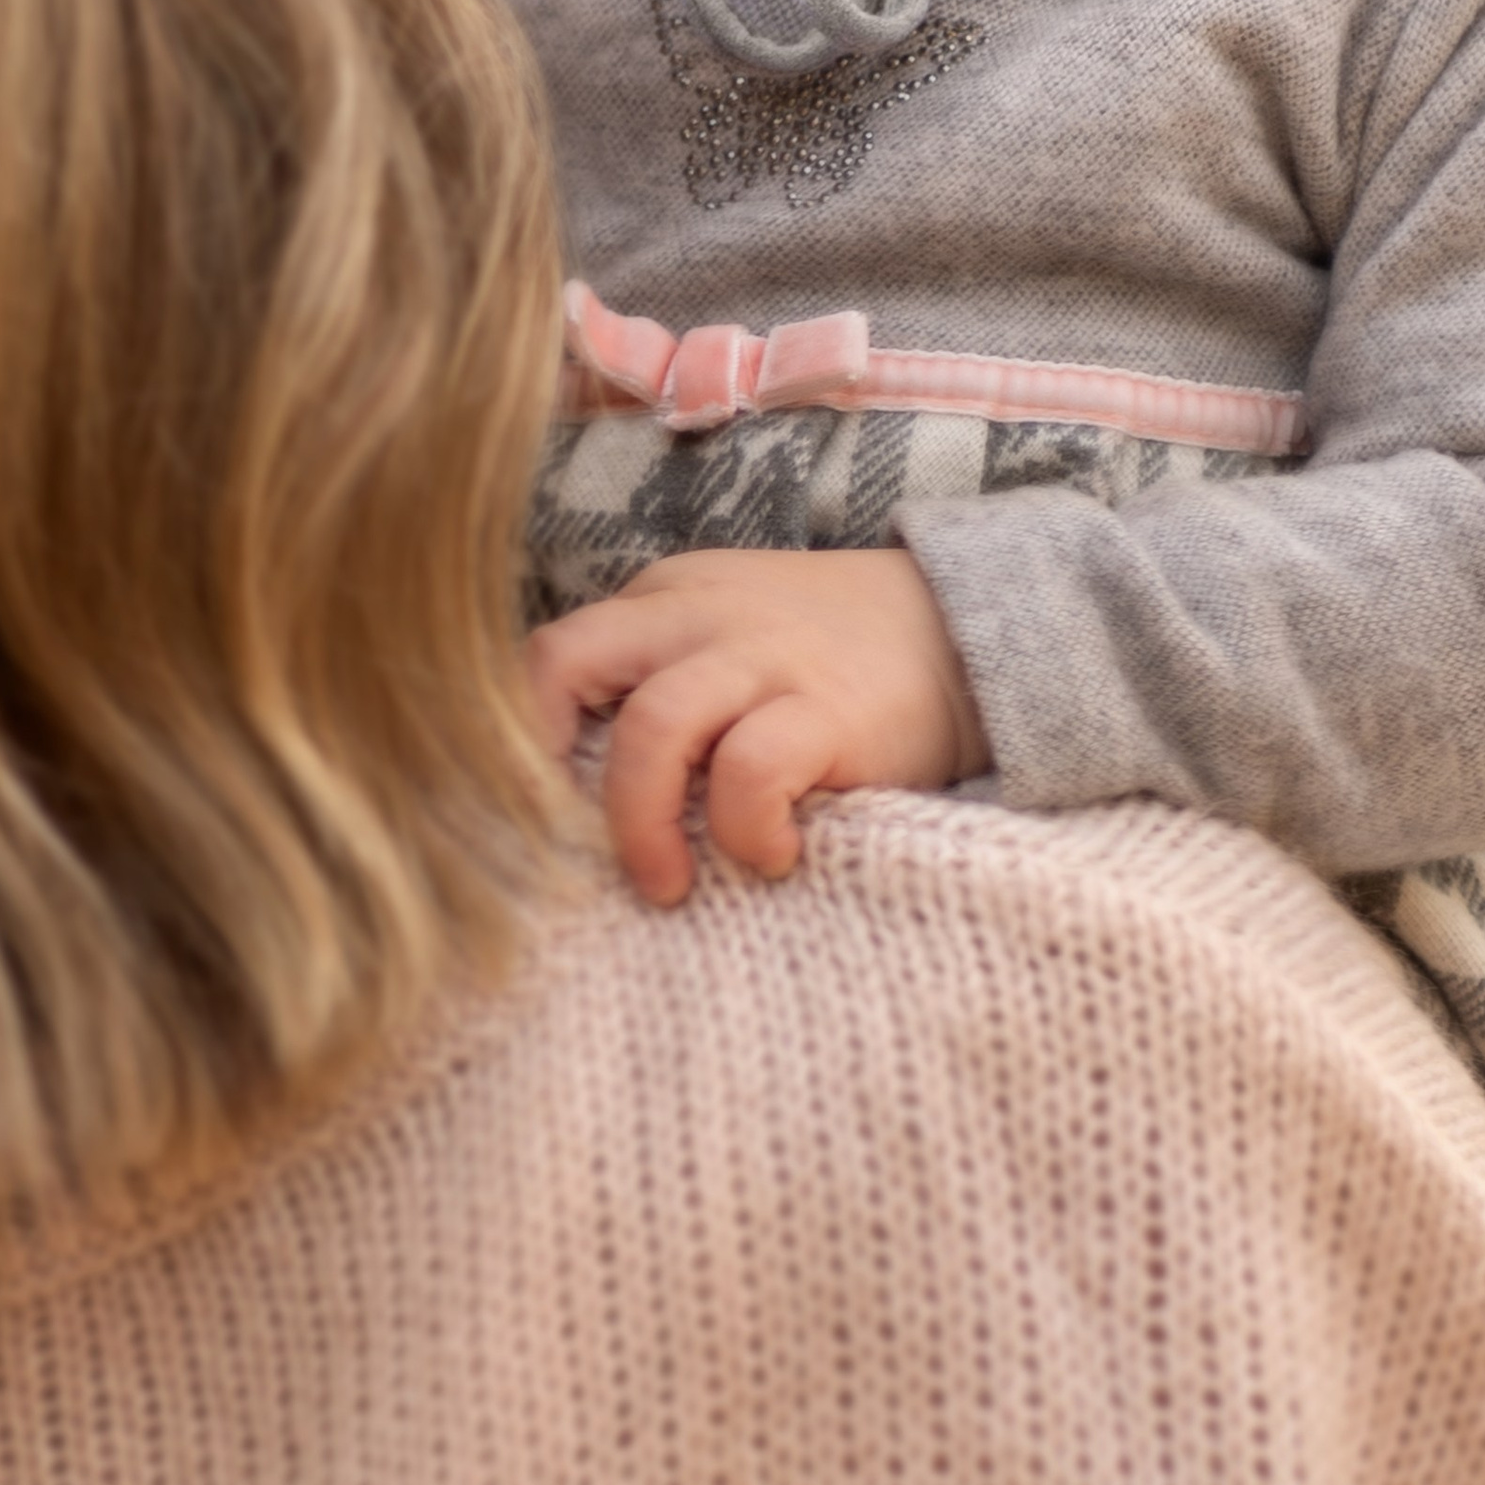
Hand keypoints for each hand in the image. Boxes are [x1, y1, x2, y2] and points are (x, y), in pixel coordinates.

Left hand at [524, 547, 990, 905]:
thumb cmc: (826, 659)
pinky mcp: (827, 709)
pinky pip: (752, 772)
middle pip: (567, 666)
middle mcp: (697, 616)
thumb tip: (565, 797)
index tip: (529, 819)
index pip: (546, 655)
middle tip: (570, 855)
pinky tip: (769, 855)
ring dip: (641, 825)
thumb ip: (653, 684)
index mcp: (660, 601)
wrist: (965, 630)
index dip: (520, 742)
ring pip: (653, 727)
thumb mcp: (725, 638)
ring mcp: (762, 657)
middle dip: (547, 774)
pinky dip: (744, 830)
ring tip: (667, 884)